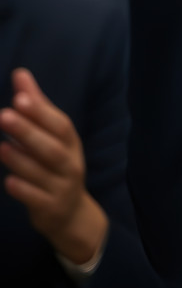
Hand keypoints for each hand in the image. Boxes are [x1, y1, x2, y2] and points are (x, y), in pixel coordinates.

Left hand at [1, 68, 107, 265]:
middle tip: (4, 116)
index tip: (20, 98)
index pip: (59, 124)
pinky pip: (37, 199)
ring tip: (2, 147)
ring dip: (21, 160)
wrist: (70, 214)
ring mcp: (62, 186)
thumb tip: (20, 73)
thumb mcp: (50, 136)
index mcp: (69, 142)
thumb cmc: (55, 167)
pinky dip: (24, 191)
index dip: (41, 112)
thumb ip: (36, 106)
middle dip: (29, 132)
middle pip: (52, 147)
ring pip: (43, 172)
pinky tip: (9, 182)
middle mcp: (70, 163)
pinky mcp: (51, 208)